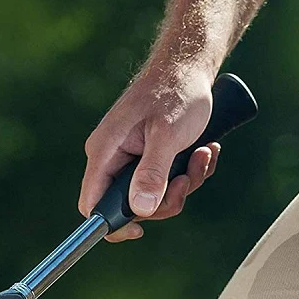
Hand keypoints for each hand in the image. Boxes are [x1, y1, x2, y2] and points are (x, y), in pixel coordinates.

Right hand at [79, 64, 220, 240]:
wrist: (190, 67)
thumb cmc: (177, 93)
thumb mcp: (168, 135)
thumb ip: (153, 172)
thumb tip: (139, 210)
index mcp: (105, 151)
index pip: (93, 204)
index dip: (113, 224)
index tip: (141, 232)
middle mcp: (114, 157)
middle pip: (134, 206)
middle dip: (168, 197)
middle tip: (187, 176)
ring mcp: (134, 158)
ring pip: (158, 195)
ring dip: (187, 181)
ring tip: (202, 153)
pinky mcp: (153, 156)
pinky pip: (171, 181)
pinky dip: (193, 171)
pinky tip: (204, 149)